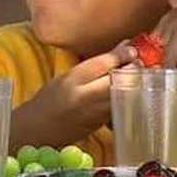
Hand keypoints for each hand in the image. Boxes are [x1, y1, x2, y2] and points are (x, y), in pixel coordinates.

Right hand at [23, 41, 138, 143]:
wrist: (38, 129)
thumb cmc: (50, 99)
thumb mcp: (66, 77)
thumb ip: (93, 65)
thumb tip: (122, 48)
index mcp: (72, 79)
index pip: (102, 63)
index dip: (121, 54)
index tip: (132, 49)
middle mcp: (84, 96)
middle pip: (118, 80)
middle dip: (133, 70)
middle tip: (139, 63)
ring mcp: (94, 113)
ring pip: (124, 95)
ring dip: (135, 84)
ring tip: (138, 76)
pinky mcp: (101, 125)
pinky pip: (121, 108)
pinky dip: (129, 98)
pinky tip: (130, 92)